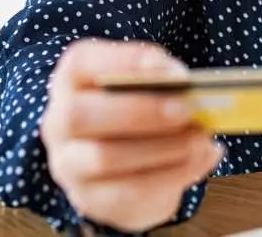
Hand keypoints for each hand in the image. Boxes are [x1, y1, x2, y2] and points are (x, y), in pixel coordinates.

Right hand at [41, 39, 222, 232]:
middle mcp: (58, 121)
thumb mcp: (146, 86)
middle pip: (81, 115)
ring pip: (105, 157)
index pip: (80, 63)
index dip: (124, 62)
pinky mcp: (90, 199)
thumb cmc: (140, 113)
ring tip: (201, 138)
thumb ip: (160, 78)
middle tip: (186, 109)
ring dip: (162, 147)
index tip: (172, 71)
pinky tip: (202, 159)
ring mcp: (68, 164)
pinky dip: (172, 174)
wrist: (129, 171)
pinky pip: (127, 192)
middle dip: (139, 111)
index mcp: (72, 79)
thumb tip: (182, 81)